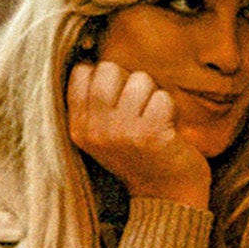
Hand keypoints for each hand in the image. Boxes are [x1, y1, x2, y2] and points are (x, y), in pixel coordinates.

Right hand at [66, 60, 212, 209]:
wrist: (167, 199)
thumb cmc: (140, 157)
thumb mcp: (104, 133)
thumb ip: (95, 100)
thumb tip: (93, 48)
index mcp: (78, 126)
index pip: (83, 71)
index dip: (107, 78)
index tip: (119, 102)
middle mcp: (94, 130)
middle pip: (109, 68)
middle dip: (130, 81)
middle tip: (139, 111)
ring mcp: (120, 132)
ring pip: (139, 79)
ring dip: (154, 96)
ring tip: (154, 121)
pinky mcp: (149, 135)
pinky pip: (163, 97)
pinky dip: (170, 110)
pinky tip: (168, 131)